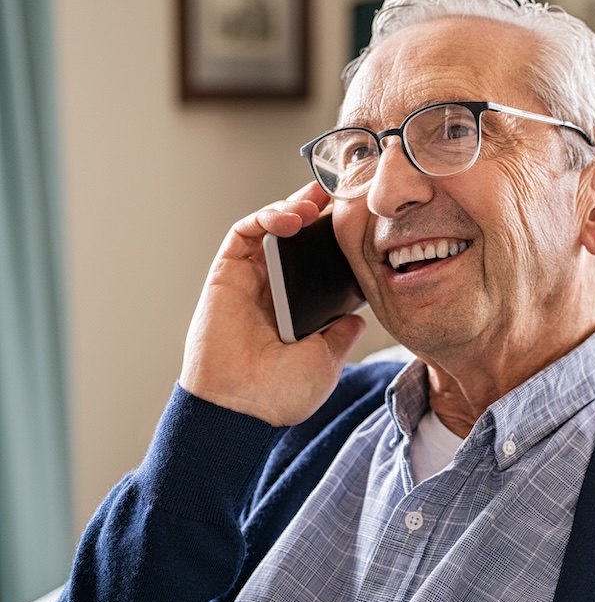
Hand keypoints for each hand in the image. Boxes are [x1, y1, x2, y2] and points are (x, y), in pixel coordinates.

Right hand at [180, 182, 366, 425]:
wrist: (239, 408)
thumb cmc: (279, 394)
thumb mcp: (326, 362)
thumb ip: (341, 335)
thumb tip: (358, 320)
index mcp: (300, 310)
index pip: (320, 264)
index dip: (337, 240)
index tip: (361, 222)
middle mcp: (275, 291)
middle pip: (297, 239)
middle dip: (317, 212)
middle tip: (340, 193)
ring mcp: (251, 280)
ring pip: (271, 229)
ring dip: (293, 208)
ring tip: (316, 203)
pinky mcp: (226, 274)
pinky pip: (244, 233)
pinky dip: (267, 217)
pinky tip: (292, 217)